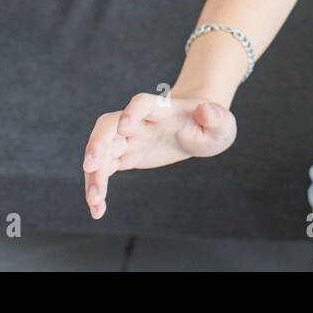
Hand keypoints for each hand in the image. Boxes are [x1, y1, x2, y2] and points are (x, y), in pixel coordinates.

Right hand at [82, 93, 236, 219]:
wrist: (200, 127)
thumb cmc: (212, 123)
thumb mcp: (222, 122)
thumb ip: (216, 117)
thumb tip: (205, 110)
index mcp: (164, 110)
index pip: (142, 103)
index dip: (132, 112)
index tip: (125, 127)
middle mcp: (140, 121)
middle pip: (109, 125)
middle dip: (97, 143)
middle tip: (90, 166)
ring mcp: (130, 137)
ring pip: (101, 149)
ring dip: (93, 173)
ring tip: (94, 202)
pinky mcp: (126, 155)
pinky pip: (104, 168)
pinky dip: (97, 186)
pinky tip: (98, 209)